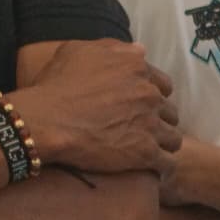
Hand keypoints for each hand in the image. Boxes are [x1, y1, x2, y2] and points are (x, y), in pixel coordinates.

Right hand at [9, 40, 182, 178]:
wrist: (46, 120)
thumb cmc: (56, 85)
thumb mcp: (77, 51)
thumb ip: (112, 48)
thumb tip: (139, 49)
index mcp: (136, 66)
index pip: (163, 84)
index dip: (153, 96)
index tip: (140, 107)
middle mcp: (148, 92)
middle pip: (169, 111)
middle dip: (158, 120)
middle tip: (141, 131)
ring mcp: (150, 123)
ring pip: (173, 138)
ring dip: (162, 144)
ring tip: (148, 152)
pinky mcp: (146, 151)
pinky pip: (168, 164)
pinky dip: (162, 168)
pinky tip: (153, 171)